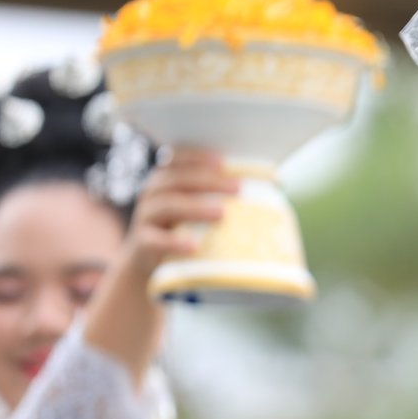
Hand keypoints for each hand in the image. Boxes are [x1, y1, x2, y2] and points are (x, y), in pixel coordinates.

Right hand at [121, 147, 240, 280]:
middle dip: (207, 181)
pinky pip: (154, 240)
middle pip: (176, 179)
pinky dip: (173, 242)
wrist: (150, 261)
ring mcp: (145, 218)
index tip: (223, 161)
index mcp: (168, 180)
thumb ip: (223, 194)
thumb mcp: (198, 208)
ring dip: (195, 207)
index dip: (197, 157)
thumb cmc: (184, 228)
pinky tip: (193, 246)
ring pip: (166, 205)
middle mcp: (153, 194)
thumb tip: (275, 182)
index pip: (176, 159)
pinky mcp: (142, 243)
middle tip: (238, 188)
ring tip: (221, 213)